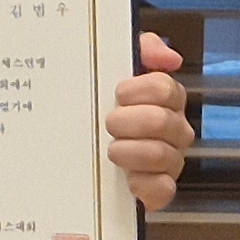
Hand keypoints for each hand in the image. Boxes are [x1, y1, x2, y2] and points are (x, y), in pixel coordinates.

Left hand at [105, 30, 194, 212]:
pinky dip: (144, 184)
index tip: (118, 93)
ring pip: (161, 155)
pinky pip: (164, 190)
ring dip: (129, 151)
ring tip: (110, 149)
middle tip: (108, 123)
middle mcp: (173, 130)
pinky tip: (127, 179)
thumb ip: (141, 48)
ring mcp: (169, 162)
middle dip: (129, 121)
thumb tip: (169, 58)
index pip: (167, 89)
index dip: (140, 90)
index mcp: (165, 100)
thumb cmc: (97, 102)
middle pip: (163, 121)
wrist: (66, 150)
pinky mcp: (158, 191)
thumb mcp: (111, 65)